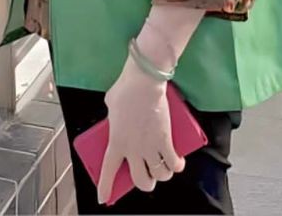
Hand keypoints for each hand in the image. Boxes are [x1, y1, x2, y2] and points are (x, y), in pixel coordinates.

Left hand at [99, 57, 182, 202]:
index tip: (103, 199)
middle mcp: (133, 150)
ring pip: (160, 175)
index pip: (108, 171)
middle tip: (147, 176)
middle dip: (145, 183)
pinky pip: (174, 163)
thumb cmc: (125, 89)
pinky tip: (178, 164)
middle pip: (140, 180)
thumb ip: (112, 117)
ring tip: (164, 169)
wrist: (144, 81)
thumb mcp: (110, 105)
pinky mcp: (166, 140)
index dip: (105, 188)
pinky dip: (177, 166)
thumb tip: (117, 116)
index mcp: (116, 142)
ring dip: (163, 175)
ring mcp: (150, 147)